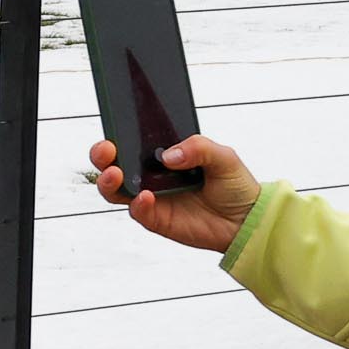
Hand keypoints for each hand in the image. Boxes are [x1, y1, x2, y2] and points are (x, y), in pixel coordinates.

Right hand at [89, 136, 262, 253]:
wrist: (247, 220)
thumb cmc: (234, 185)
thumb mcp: (223, 156)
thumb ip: (198, 147)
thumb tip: (169, 155)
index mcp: (164, 155)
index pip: (132, 142)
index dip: (117, 134)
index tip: (113, 127)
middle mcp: (152, 176)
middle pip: (113, 164)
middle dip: (101, 156)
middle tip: (106, 150)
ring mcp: (151, 198)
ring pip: (115, 190)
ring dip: (108, 181)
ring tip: (116, 174)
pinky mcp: (156, 219)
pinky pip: (137, 211)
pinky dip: (137, 204)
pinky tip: (145, 196)